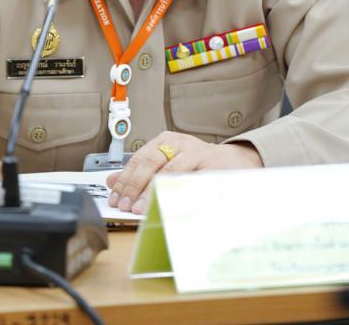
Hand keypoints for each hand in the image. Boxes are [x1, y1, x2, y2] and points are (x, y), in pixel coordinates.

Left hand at [105, 132, 262, 214]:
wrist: (236, 162)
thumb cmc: (198, 165)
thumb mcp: (167, 162)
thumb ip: (140, 172)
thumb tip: (112, 182)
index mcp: (167, 140)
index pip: (140, 158)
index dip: (126, 179)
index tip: (115, 198)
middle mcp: (182, 144)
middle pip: (152, 163)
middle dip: (136, 186)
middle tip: (126, 205)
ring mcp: (199, 154)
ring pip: (171, 172)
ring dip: (154, 192)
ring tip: (142, 208)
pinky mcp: (213, 167)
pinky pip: (192, 182)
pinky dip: (179, 194)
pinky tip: (168, 206)